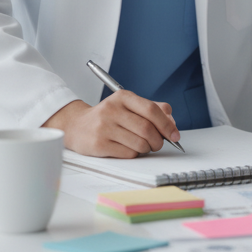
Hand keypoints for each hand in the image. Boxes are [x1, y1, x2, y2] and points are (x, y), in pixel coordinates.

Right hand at [43, 91, 178, 157]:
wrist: (77, 126)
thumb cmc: (108, 117)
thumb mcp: (128, 106)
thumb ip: (152, 109)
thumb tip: (172, 122)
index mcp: (123, 97)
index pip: (152, 110)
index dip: (167, 125)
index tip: (175, 135)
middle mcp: (112, 110)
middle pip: (147, 129)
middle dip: (159, 140)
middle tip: (158, 144)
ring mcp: (104, 127)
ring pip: (140, 143)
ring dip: (147, 148)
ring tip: (142, 146)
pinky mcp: (99, 144)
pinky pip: (128, 153)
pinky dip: (134, 154)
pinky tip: (128, 148)